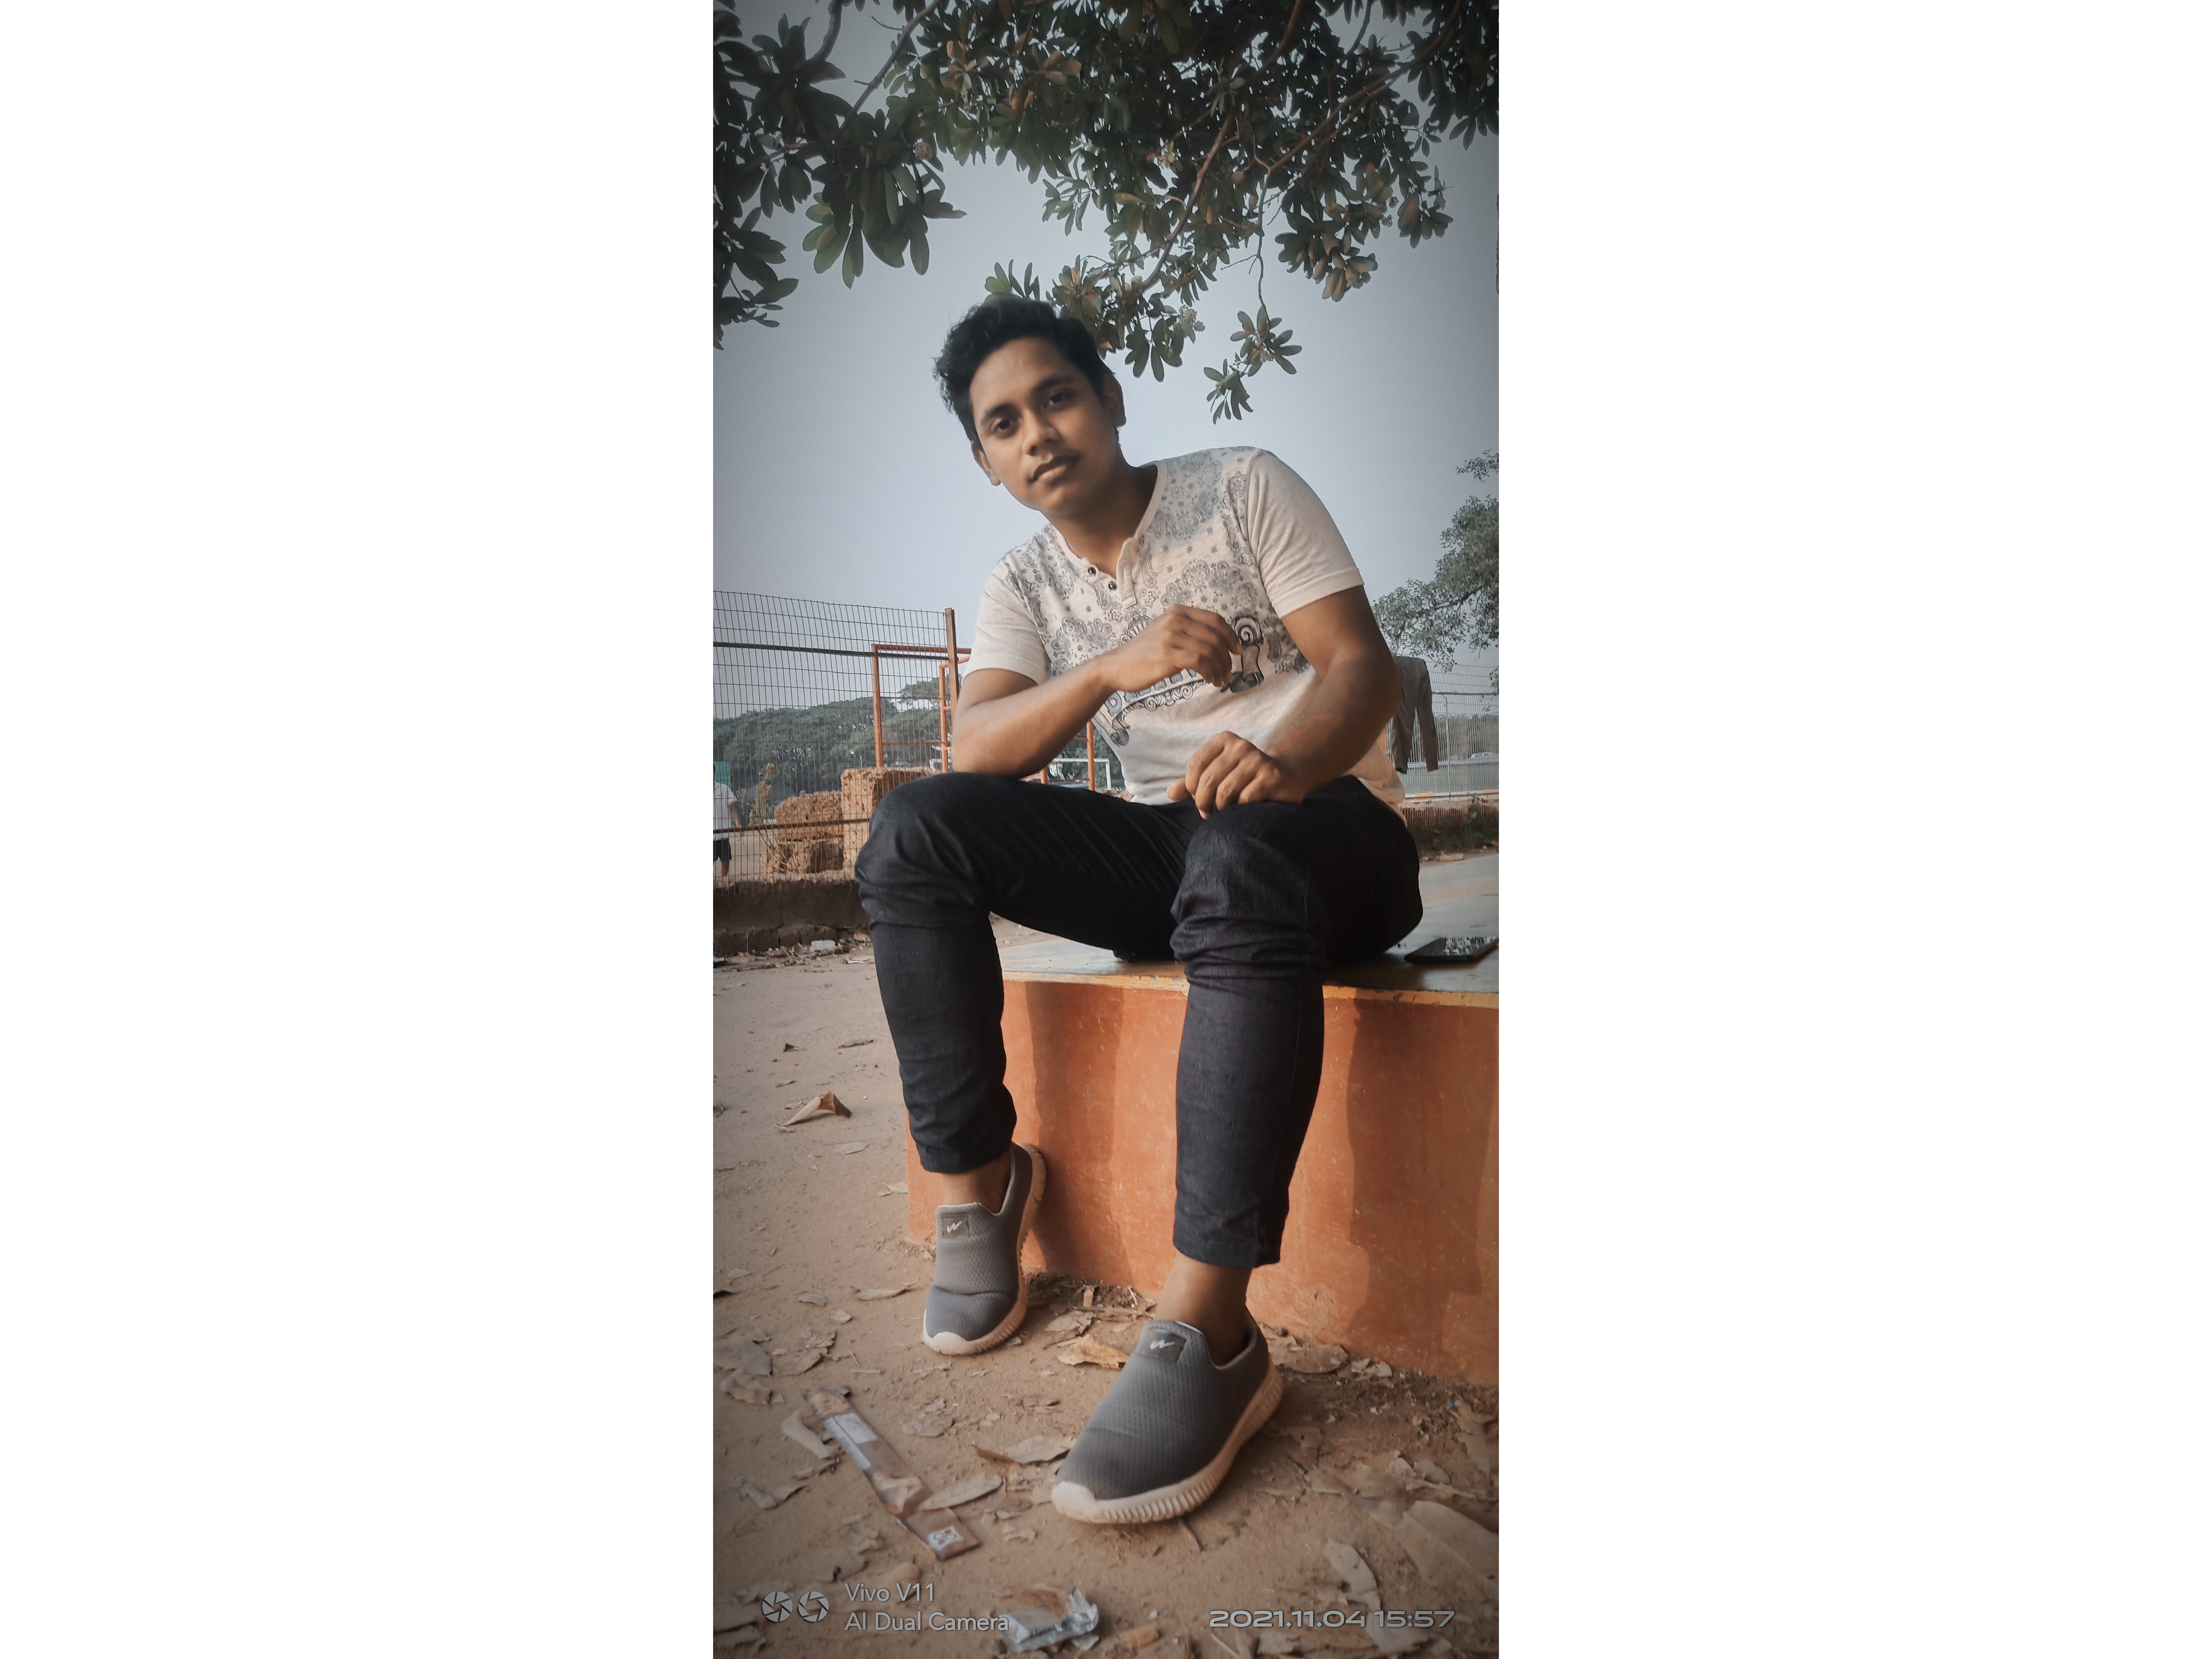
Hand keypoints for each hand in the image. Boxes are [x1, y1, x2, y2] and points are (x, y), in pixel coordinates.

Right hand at [1097, 606, 1238, 692]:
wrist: (1116, 667)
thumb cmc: (1143, 654)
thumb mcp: (1166, 633)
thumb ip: (1188, 632)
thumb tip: (1217, 644)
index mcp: (1178, 612)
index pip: (1215, 619)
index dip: (1231, 635)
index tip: (1237, 650)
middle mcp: (1176, 620)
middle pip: (1215, 636)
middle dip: (1227, 657)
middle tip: (1228, 672)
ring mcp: (1171, 636)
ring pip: (1210, 650)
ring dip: (1220, 668)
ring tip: (1219, 680)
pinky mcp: (1167, 654)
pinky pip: (1200, 661)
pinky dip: (1209, 672)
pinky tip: (1209, 680)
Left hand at [1166, 732, 1308, 815]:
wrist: (1286, 775)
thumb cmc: (1244, 777)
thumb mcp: (1217, 774)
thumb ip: (1191, 783)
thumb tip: (1169, 794)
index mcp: (1225, 740)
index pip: (1196, 764)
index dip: (1190, 786)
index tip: (1195, 797)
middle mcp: (1242, 746)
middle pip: (1209, 780)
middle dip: (1202, 801)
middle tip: (1206, 812)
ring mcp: (1259, 760)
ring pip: (1226, 791)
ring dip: (1221, 808)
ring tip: (1224, 812)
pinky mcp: (1272, 777)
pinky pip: (1245, 799)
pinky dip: (1240, 809)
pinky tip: (1243, 810)